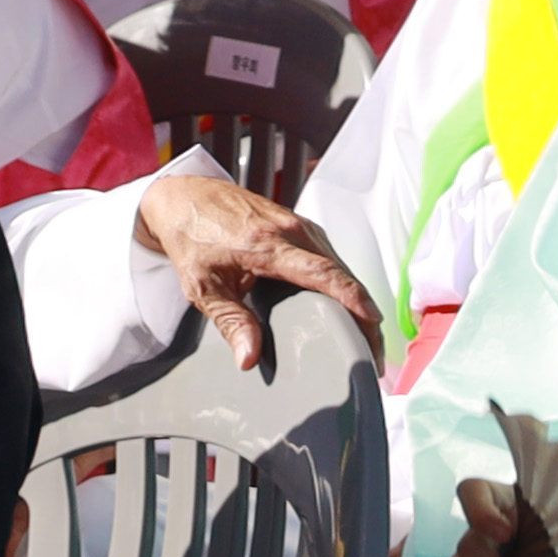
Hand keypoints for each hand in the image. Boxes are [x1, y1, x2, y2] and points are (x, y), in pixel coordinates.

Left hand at [131, 160, 374, 370]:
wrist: (184, 197)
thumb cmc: (191, 238)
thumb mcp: (203, 287)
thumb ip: (231, 322)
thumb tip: (249, 359)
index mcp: (269, 245)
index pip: (323, 274)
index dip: (353, 299)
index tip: (373, 324)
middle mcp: (292, 230)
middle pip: (343, 274)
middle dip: (364, 315)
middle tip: (373, 355)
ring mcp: (299, 224)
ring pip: (340, 266)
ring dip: (357, 300)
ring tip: (365, 338)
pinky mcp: (300, 226)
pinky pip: (330, 257)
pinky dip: (343, 284)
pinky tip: (346, 308)